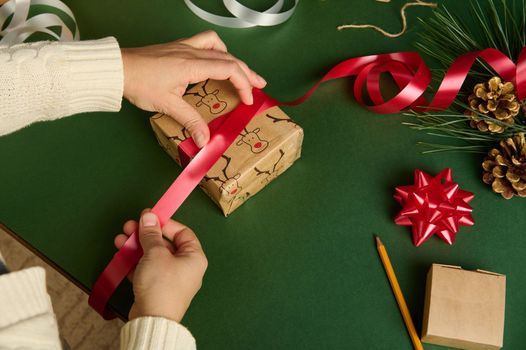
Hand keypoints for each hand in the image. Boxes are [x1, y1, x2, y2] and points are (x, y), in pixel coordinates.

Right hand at [114, 210, 207, 321]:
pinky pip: (146, 269)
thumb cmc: (161, 284)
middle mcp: (185, 267)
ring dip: (136, 246)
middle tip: (128, 226)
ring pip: (153, 256)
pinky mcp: (156, 288)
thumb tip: (149, 216)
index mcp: (194, 257)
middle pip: (165, 243)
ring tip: (119, 239)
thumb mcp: (155, 253)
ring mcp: (170, 278)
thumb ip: (151, 234)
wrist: (152, 320)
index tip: (148, 217)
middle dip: (145, 234)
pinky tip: (121, 254)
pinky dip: (135, 261)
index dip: (165, 223)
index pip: (183, 232)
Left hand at [121, 30, 266, 147]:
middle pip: (229, 57)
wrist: (117, 69)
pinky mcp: (177, 48)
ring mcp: (184, 47)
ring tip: (242, 71)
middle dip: (247, 72)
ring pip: (218, 46)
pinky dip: (217, 50)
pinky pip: (205, 42)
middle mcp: (192, 52)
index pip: (228, 68)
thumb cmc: (139, 83)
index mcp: (192, 65)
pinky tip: (216, 60)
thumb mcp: (167, 105)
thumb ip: (190, 121)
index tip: (248, 100)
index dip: (243, 84)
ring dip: (233, 58)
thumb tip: (205, 141)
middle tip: (260, 85)